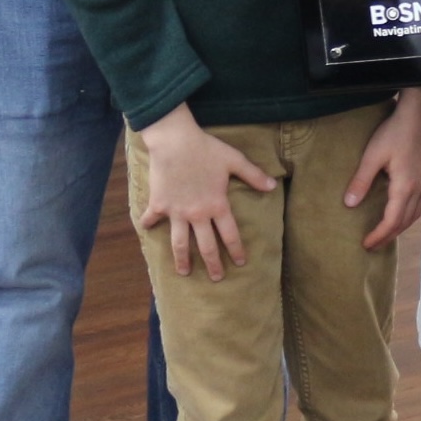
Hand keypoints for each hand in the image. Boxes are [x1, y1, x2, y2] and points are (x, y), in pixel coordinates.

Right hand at [138, 103, 275, 278]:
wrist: (175, 141)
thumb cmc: (206, 149)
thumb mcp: (234, 160)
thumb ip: (253, 175)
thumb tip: (272, 186)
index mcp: (217, 205)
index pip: (230, 234)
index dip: (236, 250)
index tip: (240, 263)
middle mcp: (198, 214)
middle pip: (206, 246)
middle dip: (212, 265)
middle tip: (216, 279)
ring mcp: (176, 212)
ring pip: (179, 243)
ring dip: (182, 259)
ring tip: (184, 272)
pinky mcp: (159, 205)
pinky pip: (152, 219)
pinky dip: (148, 224)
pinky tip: (147, 230)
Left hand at [346, 86, 420, 248]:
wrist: (417, 115)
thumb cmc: (394, 133)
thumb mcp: (372, 156)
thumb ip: (361, 181)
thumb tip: (349, 204)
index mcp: (405, 186)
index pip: (392, 220)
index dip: (379, 235)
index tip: (366, 244)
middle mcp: (418, 188)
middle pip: (406, 222)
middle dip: (389, 236)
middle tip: (373, 245)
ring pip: (415, 214)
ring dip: (400, 227)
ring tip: (385, 232)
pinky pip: (418, 204)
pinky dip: (407, 214)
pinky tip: (398, 211)